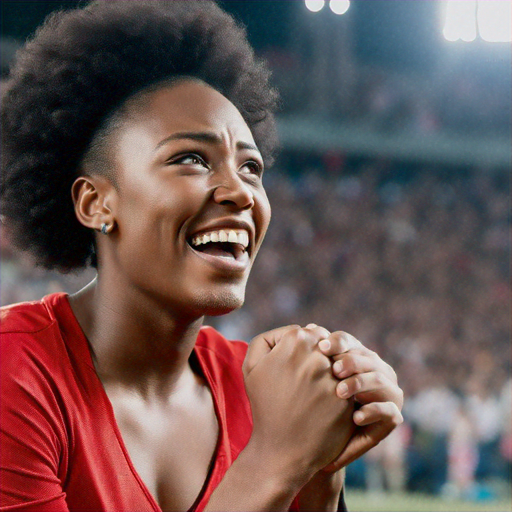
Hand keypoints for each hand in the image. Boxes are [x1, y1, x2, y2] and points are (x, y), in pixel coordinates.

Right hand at [242, 325, 354, 482]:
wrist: (281, 450)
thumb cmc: (265, 405)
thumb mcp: (252, 367)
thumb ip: (268, 339)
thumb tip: (297, 331)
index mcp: (296, 342)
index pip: (309, 332)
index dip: (302, 349)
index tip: (295, 364)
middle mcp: (319, 357)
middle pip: (327, 347)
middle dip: (318, 358)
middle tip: (305, 379)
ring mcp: (335, 378)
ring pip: (340, 365)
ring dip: (331, 374)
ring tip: (315, 392)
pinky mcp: (348, 399)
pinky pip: (348, 387)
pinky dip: (340, 393)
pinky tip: (324, 406)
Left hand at [317, 331, 403, 471]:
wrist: (324, 442)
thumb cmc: (317, 404)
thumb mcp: (315, 378)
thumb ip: (316, 355)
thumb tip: (310, 327)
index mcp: (357, 356)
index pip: (349, 342)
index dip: (337, 343)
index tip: (320, 348)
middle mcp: (377, 370)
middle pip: (366, 358)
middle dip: (350, 362)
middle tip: (334, 370)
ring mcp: (388, 392)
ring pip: (379, 379)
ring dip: (359, 384)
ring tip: (339, 392)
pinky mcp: (393, 416)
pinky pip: (389, 411)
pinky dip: (372, 411)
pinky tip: (355, 416)